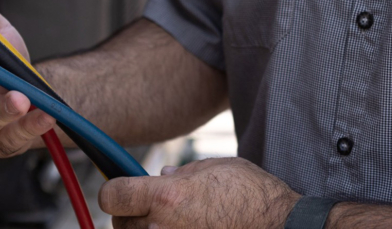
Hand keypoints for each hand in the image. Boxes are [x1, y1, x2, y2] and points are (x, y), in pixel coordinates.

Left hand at [98, 157, 300, 228]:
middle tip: (150, 206)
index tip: (121, 187)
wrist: (279, 226)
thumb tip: (163, 176)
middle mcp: (162, 228)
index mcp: (167, 197)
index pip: (112, 195)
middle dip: (130, 212)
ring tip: (169, 221)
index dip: (114, 189)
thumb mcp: (216, 168)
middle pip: (120, 223)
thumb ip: (183, 173)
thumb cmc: (253, 196)